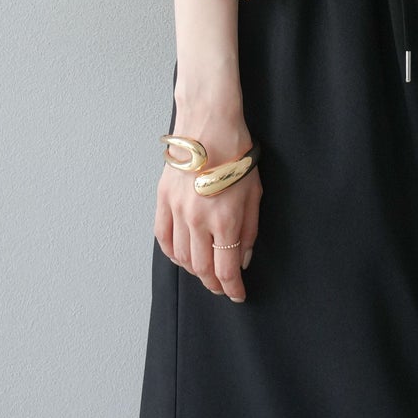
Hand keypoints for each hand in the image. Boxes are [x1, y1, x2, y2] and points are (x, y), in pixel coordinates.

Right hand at [155, 112, 261, 302]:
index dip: (232, 288)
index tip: (238, 294)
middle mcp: (198, 219)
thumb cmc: (237, 153)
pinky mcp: (163, 200)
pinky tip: (181, 256)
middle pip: (202, 268)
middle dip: (214, 284)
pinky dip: (172, 253)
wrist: (209, 123)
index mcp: (225, 219)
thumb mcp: (254, 193)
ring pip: (181, 256)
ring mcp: (177, 210)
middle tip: (222, 287)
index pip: (226, 269)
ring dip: (194, 271)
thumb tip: (243, 259)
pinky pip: (163, 237)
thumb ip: (249, 230)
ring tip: (205, 272)